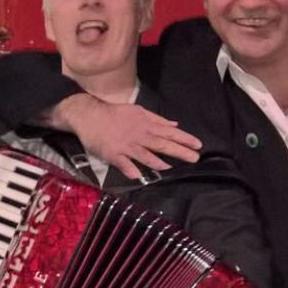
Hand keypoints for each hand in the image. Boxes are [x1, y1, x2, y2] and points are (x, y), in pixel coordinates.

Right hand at [53, 96, 202, 179]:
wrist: (89, 114)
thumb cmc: (114, 113)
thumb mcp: (138, 111)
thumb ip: (157, 119)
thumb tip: (175, 124)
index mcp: (146, 124)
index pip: (169, 132)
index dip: (184, 138)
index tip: (198, 145)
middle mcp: (138, 135)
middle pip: (161, 144)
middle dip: (179, 151)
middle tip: (194, 158)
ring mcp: (125, 145)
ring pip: (143, 154)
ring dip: (157, 161)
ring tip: (169, 167)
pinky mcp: (112, 154)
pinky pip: (122, 163)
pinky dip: (130, 169)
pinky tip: (138, 176)